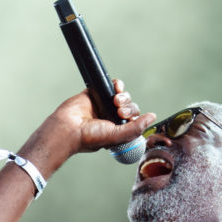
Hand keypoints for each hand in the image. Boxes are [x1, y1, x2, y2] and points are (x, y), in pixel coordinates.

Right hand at [35, 79, 154, 158]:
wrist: (69, 127)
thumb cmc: (89, 137)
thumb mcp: (117, 136)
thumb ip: (136, 128)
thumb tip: (152, 117)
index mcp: (118, 130)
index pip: (135, 121)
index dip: (135, 118)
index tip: (127, 119)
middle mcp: (112, 118)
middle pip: (130, 107)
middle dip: (129, 107)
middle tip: (119, 112)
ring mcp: (104, 105)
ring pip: (124, 97)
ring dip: (124, 97)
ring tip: (115, 101)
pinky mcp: (96, 93)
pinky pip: (113, 85)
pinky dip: (118, 84)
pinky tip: (117, 87)